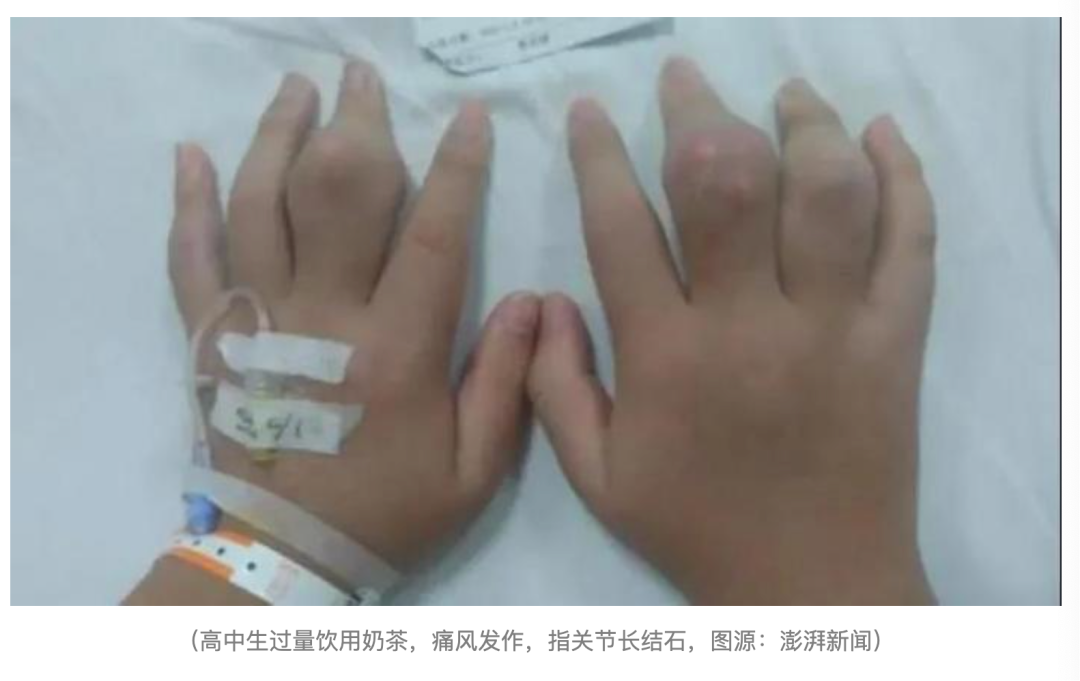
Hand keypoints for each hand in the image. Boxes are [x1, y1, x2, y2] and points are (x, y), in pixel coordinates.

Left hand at [169, 62, 538, 570]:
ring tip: (297, 89)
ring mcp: (259, 321)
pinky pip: (191, 258)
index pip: (433, 234)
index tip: (467, 117)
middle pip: (338, 195)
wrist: (285, 554)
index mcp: (397, 349)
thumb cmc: (389, 510)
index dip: (455, 169)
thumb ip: (507, 384)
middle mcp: (324, 318)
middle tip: (362, 76)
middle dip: (357, 125)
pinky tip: (192, 155)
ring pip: (261, 206)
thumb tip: (534, 300)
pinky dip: (188, 203)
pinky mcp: (213, 336)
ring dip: (278, 137)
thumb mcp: (474, 470)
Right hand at [529, 57, 935, 603]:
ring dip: (806, 125)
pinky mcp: (898, 340)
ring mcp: (835, 329)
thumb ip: (553, 387)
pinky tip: (878, 134)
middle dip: (697, 112)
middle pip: (727, 184)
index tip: (591, 112)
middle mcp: (751, 328)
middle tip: (684, 80)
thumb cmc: (697, 527)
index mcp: (667, 359)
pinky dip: (903, 177)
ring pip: (828, 194)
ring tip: (785, 94)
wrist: (814, 586)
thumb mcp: (597, 476)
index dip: (599, 156)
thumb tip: (542, 298)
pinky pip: (912, 242)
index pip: (621, 226)